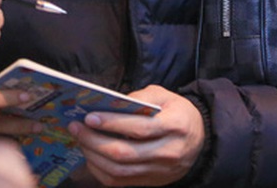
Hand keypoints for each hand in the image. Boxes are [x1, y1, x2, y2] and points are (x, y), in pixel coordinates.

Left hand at [66, 85, 204, 186]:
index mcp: (174, 126)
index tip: (89, 116)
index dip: (112, 123)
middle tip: (76, 127)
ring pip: (119, 171)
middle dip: (94, 141)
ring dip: (93, 156)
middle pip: (124, 153)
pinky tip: (91, 155)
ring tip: (80, 139)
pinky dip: (100, 170)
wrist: (200, 141)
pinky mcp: (151, 182)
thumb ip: (141, 97)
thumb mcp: (165, 96)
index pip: (139, 128)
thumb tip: (110, 103)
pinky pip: (120, 181)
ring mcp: (159, 171)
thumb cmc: (178, 113)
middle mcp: (168, 152)